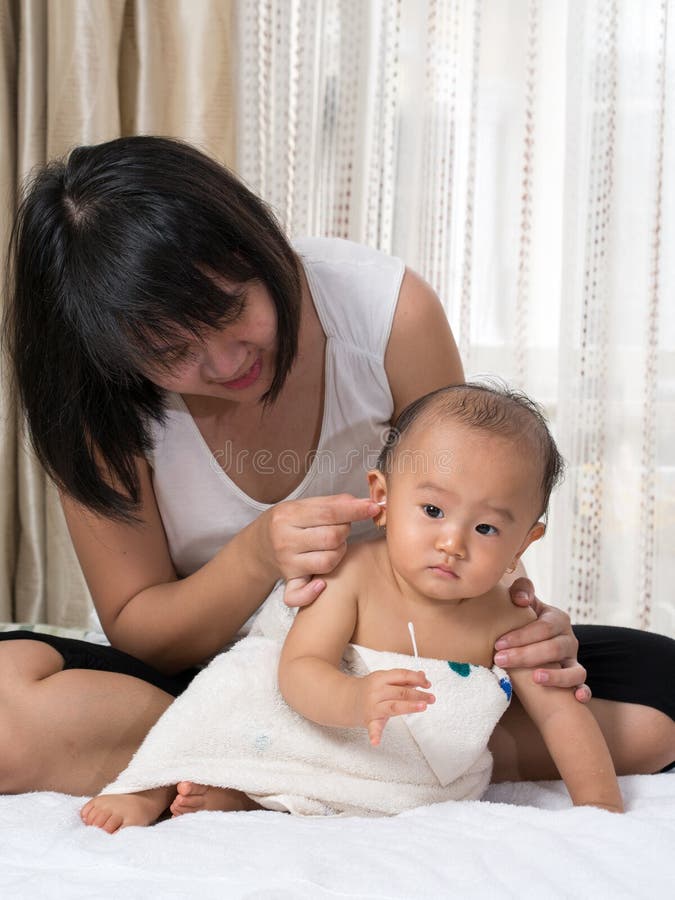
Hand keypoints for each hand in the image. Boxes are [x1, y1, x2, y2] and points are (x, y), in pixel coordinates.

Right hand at [262, 495, 379, 604]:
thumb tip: (364, 503)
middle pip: (332, 537)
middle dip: (345, 531)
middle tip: (341, 528)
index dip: (355, 510)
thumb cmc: (288, 523)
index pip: (329, 512)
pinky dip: (313, 592)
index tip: (374, 507)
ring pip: (328, 562)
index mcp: (288, 515)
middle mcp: (285, 540)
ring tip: (334, 546)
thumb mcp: (303, 506)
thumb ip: (332, 503)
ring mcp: (287, 563)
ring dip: (339, 552)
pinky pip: (299, 595)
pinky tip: (322, 583)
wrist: (258, 546)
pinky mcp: (289, 582)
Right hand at [354, 669, 434, 746]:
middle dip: (418, 695)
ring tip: (423, 707)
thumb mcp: (385, 679)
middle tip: (431, 698)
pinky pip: (372, 728)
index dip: (416, 679)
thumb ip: (404, 679)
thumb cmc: (370, 689)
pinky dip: (374, 735)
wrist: (346, 699)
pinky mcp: (369, 720)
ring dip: (409, 706)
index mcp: (381, 678)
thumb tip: (423, 676)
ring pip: (393, 706)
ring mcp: (372, 706)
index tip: (427, 684)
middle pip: (400, 692)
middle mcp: (376, 691)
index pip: (402, 675)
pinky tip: (376, 742)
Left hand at [499, 578, 590, 702]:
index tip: (498, 644)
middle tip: (500, 660)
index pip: (542, 627)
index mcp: (557, 619)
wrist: (536, 637)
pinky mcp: (576, 677)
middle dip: (525, 656)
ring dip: (556, 676)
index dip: (520, 636)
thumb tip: (520, 599)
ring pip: (574, 669)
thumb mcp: (525, 603)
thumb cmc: (525, 620)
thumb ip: (522, 591)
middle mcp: (568, 639)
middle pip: (553, 649)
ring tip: (535, 679)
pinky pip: (583, 685)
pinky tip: (576, 698)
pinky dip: (583, 692)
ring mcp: (573, 659)